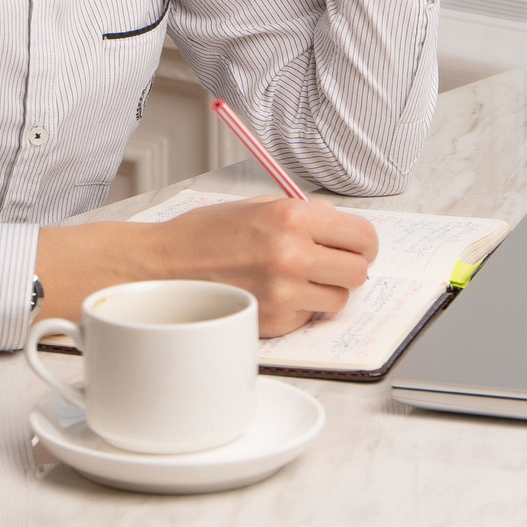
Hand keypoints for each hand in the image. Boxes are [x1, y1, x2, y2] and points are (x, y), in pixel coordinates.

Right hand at [146, 197, 380, 335]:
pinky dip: (299, 310)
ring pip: (338, 299)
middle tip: (333, 264)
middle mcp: (291, 254)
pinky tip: (273, 295)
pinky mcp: (272, 321)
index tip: (359, 247)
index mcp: (291, 217)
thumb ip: (303, 214)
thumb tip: (340, 227)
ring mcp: (283, 292)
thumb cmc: (204, 234)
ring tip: (298, 280)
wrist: (161, 266)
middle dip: (349, 268)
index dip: (364, 243)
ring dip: (326, 291)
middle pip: (358, 271)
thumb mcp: (257, 205)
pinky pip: (308, 318)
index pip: (361, 235)